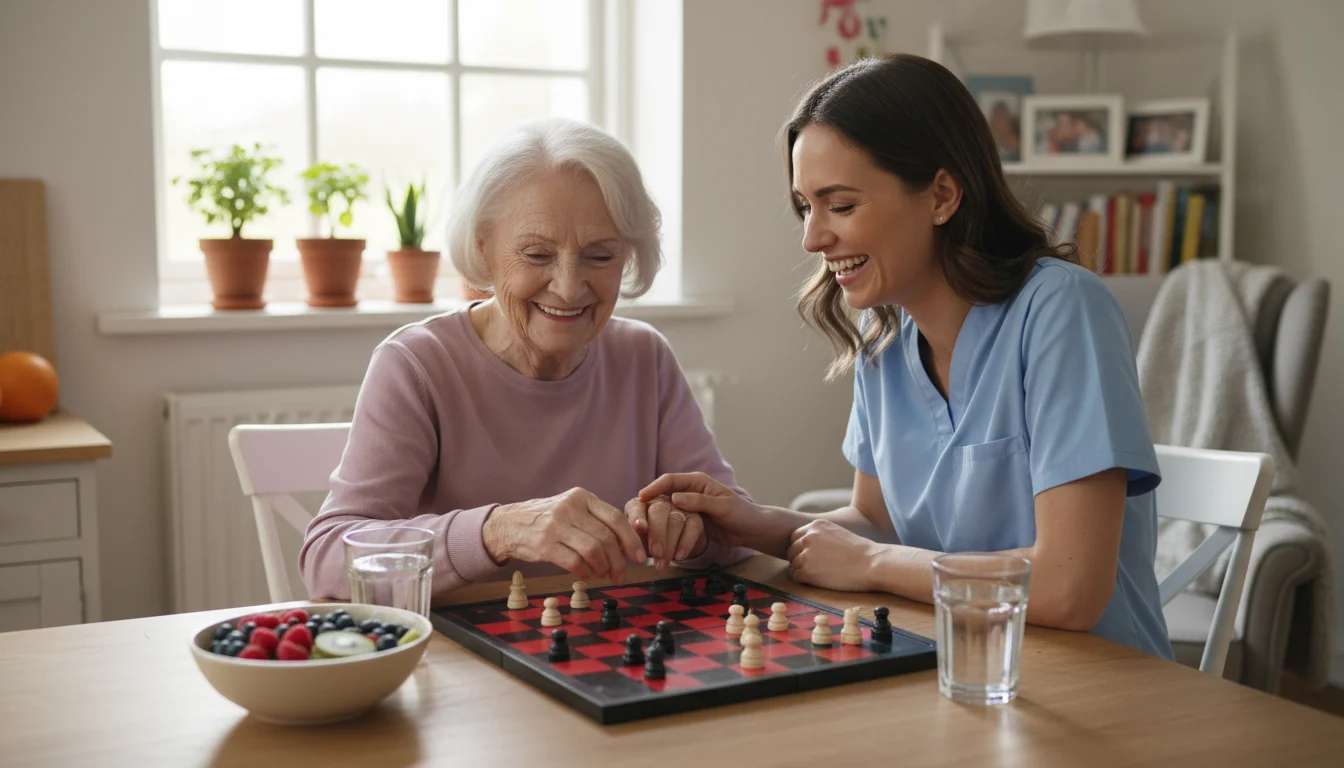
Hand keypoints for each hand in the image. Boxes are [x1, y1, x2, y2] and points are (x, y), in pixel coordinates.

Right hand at [482, 488, 646, 583]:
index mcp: (582, 497)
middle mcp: (570, 508)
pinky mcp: (544, 545)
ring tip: (602, 574)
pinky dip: (585, 572)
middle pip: (606, 537)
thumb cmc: (547, 519)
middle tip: (621, 574)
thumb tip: (628, 544)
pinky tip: (586, 574)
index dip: (631, 540)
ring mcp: (556, 526)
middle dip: (619, 561)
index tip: (640, 557)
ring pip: (593, 550)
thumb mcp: (572, 508)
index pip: (615, 518)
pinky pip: (574, 562)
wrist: (509, 524)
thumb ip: (596, 520)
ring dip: (603, 568)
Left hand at [625, 495, 706, 570]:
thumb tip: (630, 544)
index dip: (638, 517)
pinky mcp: (694, 517)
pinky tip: (679, 556)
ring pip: (676, 520)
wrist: (667, 545)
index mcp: (639, 505)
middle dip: (657, 534)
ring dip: (670, 544)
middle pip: (659, 511)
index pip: (637, 507)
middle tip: (655, 553)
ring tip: (663, 562)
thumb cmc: (645, 541)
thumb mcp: (635, 540)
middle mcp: (659, 502)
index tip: (640, 528)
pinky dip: (686, 544)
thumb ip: (632, 539)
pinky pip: (692, 528)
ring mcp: (679, 508)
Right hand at [639, 472, 781, 553]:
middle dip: (651, 509)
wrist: (751, 531)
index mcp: (697, 481)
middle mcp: (689, 492)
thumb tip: (675, 498)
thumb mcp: (722, 506)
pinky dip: (665, 533)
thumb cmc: (741, 514)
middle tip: (640, 522)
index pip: (669, 480)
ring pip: (666, 513)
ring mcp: (688, 507)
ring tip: (647, 534)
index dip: (654, 488)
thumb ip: (699, 501)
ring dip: (657, 524)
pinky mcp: (688, 521)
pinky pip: (672, 525)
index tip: (641, 498)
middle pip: (663, 497)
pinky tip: (657, 542)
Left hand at [785, 519, 883, 591]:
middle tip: (817, 567)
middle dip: (800, 559)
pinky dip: (805, 580)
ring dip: (803, 570)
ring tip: (822, 573)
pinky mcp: (807, 572)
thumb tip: (802, 544)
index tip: (812, 556)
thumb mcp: (836, 533)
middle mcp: (807, 537)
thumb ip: (819, 535)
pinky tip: (820, 580)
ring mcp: (806, 554)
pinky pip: (796, 577)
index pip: (795, 537)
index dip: (801, 548)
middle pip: (791, 550)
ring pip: (793, 564)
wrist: (872, 563)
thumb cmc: (860, 551)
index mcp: (815, 525)